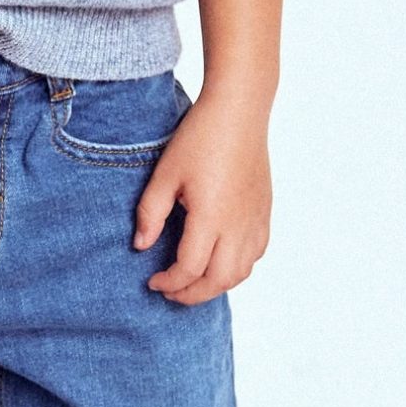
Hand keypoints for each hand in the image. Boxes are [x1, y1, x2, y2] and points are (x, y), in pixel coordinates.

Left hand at [134, 93, 272, 303]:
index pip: (190, 268)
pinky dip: (238, 267)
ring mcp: (255, 219)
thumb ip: (150, 214)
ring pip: (242, 272)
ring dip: (216, 284)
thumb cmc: (198, 138)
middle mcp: (238, 224)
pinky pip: (256, 253)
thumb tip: (141, 245)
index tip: (152, 281)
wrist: (238, 112)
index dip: (169, 282)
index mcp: (211, 216)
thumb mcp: (164, 175)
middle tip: (170, 291)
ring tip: (193, 281)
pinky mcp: (264, 211)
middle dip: (192, 294)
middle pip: (219, 280)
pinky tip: (220, 260)